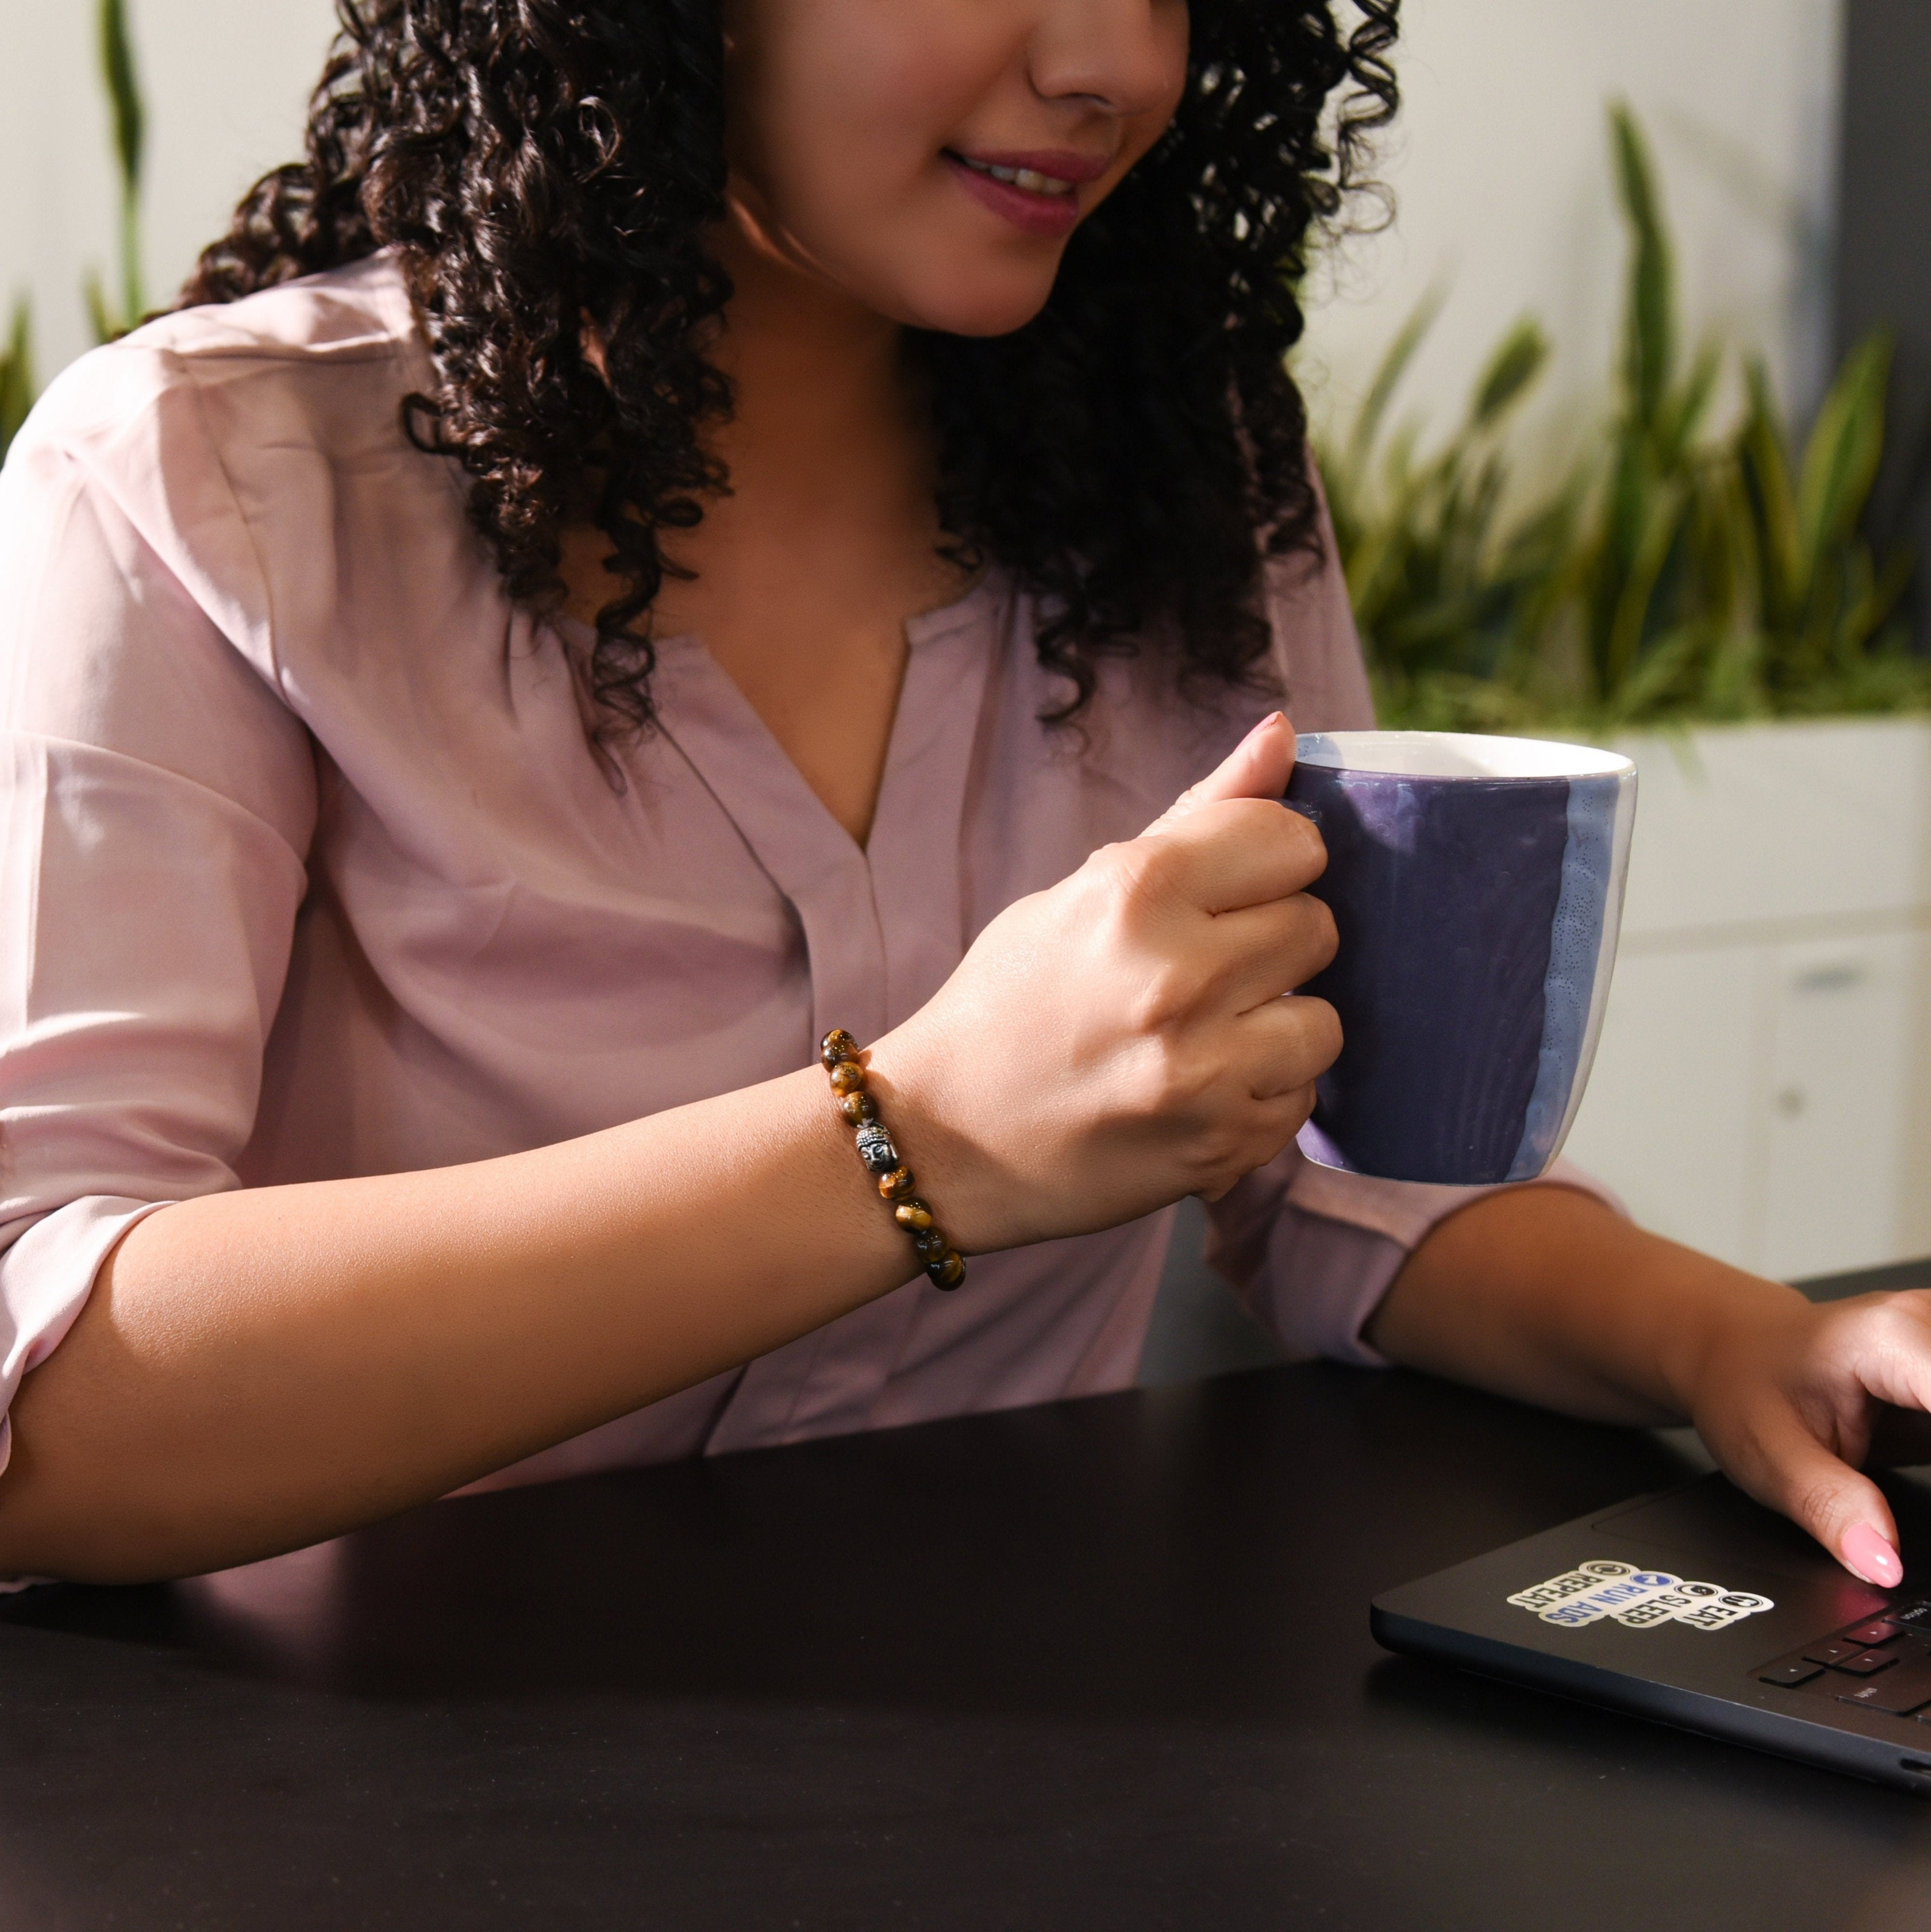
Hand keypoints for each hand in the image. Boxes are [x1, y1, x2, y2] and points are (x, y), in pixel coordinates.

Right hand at [872, 711, 1340, 1252]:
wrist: (944, 1140)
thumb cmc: (1011, 1002)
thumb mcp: (1085, 891)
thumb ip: (1198, 816)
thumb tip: (1284, 730)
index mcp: (1135, 890)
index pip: (1292, 840)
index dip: (1268, 864)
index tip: (1228, 891)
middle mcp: (1177, 976)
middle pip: (1316, 925)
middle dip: (1270, 943)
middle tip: (1201, 972)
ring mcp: (1204, 1069)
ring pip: (1323, 1020)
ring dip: (1276, 1025)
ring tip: (1204, 1037)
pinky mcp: (1222, 1145)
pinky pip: (1301, 1098)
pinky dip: (1260, 1095)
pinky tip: (1195, 1092)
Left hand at [1686, 1288, 1930, 1587]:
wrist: (1738, 1350)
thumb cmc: (1747, 1388)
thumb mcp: (1767, 1454)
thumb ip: (1829, 1507)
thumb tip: (1884, 1563)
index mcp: (1886, 1339)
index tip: (1928, 1508)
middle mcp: (1928, 1324)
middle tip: (1918, 1497)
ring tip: (1895, 1466)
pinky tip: (1921, 1467)